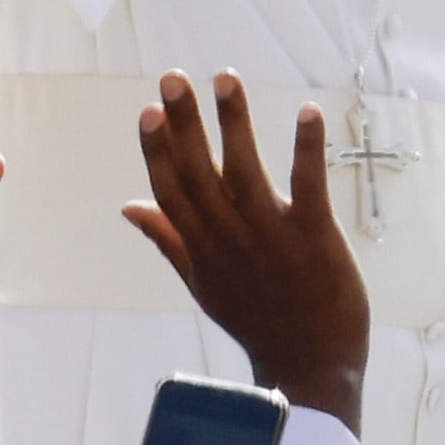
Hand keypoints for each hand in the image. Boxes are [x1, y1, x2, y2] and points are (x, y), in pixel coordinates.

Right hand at [127, 72, 369, 429]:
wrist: (311, 367)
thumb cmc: (258, 320)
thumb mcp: (204, 283)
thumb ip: (169, 240)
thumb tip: (129, 206)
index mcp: (202, 248)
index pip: (171, 191)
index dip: (158, 150)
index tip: (148, 109)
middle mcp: (230, 238)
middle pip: (198, 172)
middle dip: (184, 124)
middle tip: (172, 77)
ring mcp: (271, 236)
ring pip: (245, 170)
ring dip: (234, 123)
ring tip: (226, 78)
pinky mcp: (315, 236)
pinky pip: (307, 185)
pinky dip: (306, 148)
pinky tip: (307, 112)